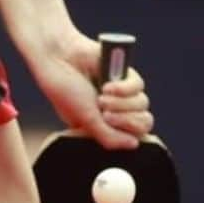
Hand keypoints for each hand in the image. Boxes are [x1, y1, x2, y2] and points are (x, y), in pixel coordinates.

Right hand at [32, 32, 153, 148]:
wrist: (59, 58)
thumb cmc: (65, 91)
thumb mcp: (86, 120)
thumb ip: (109, 137)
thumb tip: (134, 145)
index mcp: (102, 126)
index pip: (132, 138)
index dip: (126, 133)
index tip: (108, 124)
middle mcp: (114, 110)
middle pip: (143, 122)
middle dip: (126, 119)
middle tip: (106, 113)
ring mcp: (120, 92)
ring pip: (142, 104)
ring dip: (122, 103)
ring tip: (101, 96)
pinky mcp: (124, 74)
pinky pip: (138, 86)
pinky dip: (124, 88)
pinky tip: (108, 86)